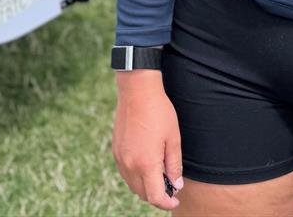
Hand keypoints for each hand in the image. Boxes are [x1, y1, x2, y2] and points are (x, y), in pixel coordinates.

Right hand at [112, 70, 184, 210]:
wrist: (137, 90)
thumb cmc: (158, 111)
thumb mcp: (173, 137)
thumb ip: (174, 164)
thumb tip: (176, 184)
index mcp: (146, 163)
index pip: (155, 196)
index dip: (166, 203)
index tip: (175, 200)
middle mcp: (130, 165)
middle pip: (142, 194)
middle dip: (157, 195)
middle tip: (170, 185)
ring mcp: (120, 158)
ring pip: (132, 185)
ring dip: (146, 186)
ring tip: (160, 174)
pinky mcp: (116, 151)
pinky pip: (126, 172)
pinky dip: (136, 176)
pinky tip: (147, 164)